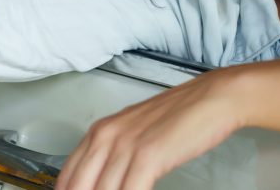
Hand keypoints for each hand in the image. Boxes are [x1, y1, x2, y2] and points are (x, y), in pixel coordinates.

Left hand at [56, 66, 243, 189]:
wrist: (213, 98)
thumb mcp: (135, 133)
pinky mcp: (148, 155)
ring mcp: (125, 146)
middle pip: (78, 188)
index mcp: (99, 132)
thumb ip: (114, 157)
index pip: (67, 179)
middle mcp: (106, 137)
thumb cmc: (180, 117)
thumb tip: (102, 185)